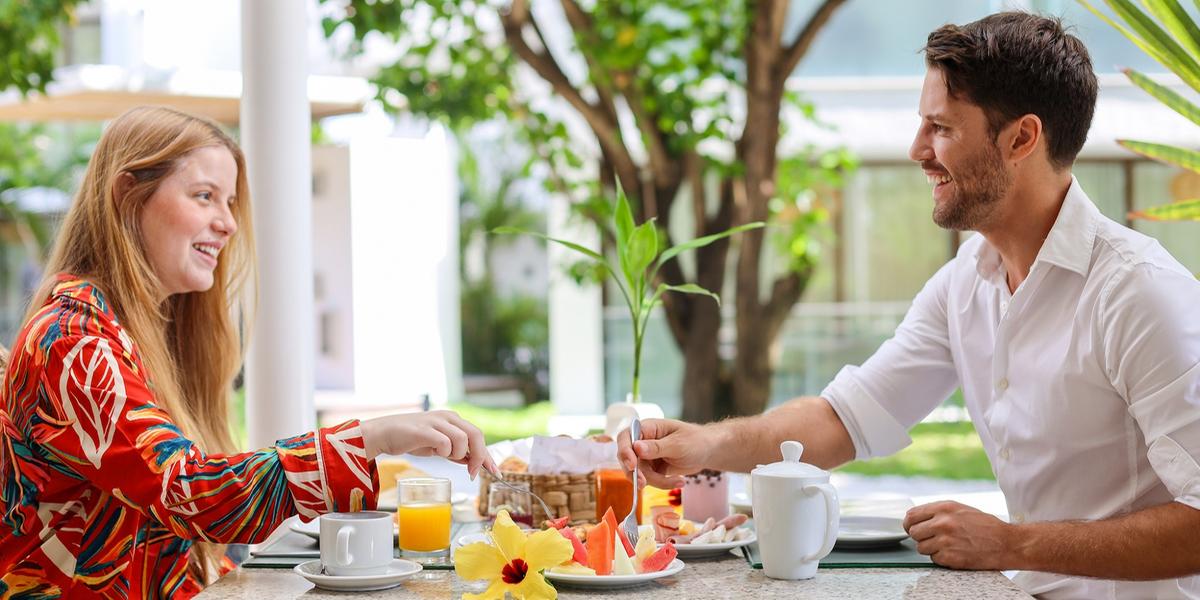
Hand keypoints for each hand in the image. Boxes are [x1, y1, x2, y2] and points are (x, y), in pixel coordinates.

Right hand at [360, 410, 496, 478]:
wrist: (385, 434)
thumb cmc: (412, 439)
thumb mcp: (438, 446)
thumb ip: (454, 451)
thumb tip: (472, 462)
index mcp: (453, 419)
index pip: (478, 436)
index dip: (487, 455)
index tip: (495, 471)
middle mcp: (448, 417)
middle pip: (476, 435)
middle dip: (479, 457)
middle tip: (472, 473)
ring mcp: (436, 421)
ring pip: (462, 439)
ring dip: (457, 454)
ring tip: (443, 456)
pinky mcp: (425, 429)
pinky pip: (445, 442)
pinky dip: (445, 451)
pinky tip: (435, 452)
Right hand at [616, 418, 713, 487]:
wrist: (708, 451)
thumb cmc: (695, 440)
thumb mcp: (678, 444)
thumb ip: (656, 447)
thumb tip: (635, 447)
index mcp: (647, 428)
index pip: (626, 438)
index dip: (625, 451)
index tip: (632, 465)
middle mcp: (643, 441)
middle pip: (627, 458)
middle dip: (636, 473)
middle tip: (644, 484)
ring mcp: (647, 456)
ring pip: (638, 473)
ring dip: (655, 481)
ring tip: (678, 481)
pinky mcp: (653, 468)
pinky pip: (649, 480)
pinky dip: (662, 483)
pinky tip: (678, 481)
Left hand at [903, 501, 1017, 569]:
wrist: (1007, 543)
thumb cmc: (985, 526)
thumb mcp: (960, 509)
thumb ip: (938, 512)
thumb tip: (917, 518)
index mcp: (944, 508)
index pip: (911, 515)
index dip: (909, 524)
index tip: (911, 528)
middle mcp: (942, 523)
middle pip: (913, 532)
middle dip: (921, 537)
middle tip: (932, 539)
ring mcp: (945, 541)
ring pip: (921, 548)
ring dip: (931, 549)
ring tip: (947, 545)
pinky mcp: (950, 557)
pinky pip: (934, 559)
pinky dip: (942, 558)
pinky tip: (955, 552)